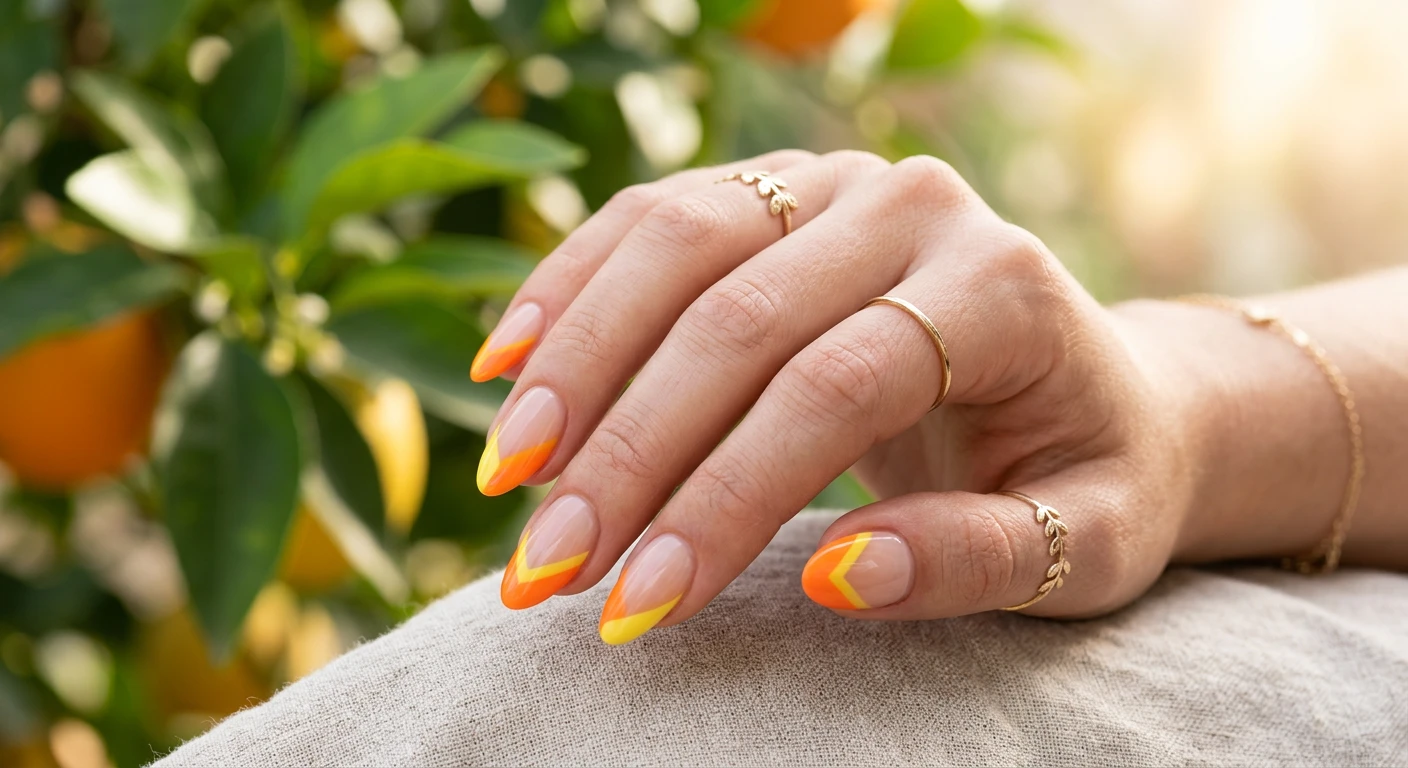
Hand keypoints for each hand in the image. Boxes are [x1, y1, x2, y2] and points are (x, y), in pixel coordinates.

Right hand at [478, 150, 1196, 643]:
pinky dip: (573, 289)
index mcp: (1002, 287)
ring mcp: (836, 182)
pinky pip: (652, 220)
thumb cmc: (1087, 475)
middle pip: (738, 320)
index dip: (723, 498)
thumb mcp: (1082, 544)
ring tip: (510, 480)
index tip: (638, 604)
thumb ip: (974, 558)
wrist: (1093, 384)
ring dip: (577, 367)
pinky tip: (509, 368)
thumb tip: (836, 577)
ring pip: (674, 247)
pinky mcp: (775, 187)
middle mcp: (913, 205)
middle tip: (546, 572)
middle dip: (626, 454)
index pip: (833, 387)